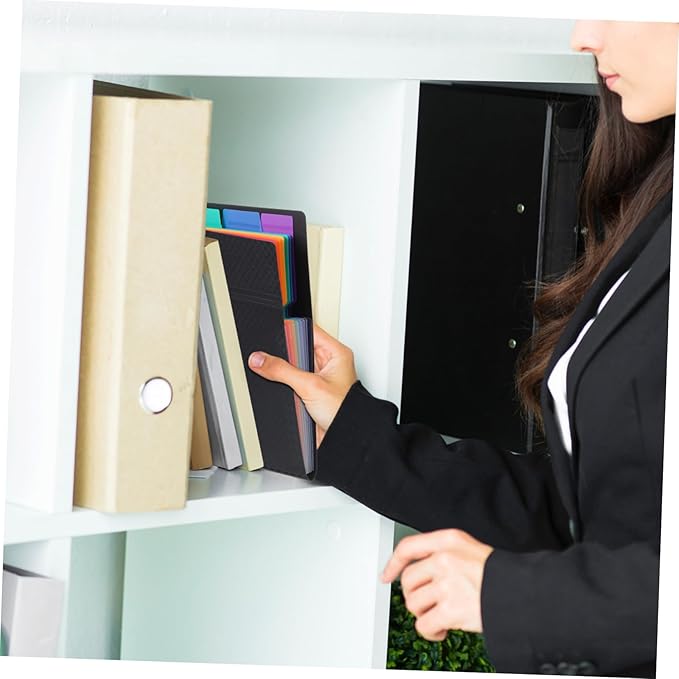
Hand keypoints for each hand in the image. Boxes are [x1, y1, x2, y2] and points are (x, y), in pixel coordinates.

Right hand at [248, 324, 357, 444]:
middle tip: (271, 357)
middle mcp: (328, 364)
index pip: (308, 330)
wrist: (346, 438)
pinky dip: (285, 385)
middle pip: (298, 348)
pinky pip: (292, 382)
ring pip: (293, 367)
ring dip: (284, 372)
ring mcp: (319, 379)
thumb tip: (260, 360)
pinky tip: (282, 389)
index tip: (272, 331)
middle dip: (284, 354)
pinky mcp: (311, 393)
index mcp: (336, 353)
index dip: (290, 329)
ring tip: (278, 375)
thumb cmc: (345, 412)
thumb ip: (282, 371)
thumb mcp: (310, 386)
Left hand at [381, 529, 493, 637]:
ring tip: (441, 616)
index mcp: (449, 540)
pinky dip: (431, 632)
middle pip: (408, 580)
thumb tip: (417, 573)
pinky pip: (423, 625)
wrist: (524, 594)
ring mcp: (448, 583)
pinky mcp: (451, 608)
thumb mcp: (470, 550)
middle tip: (430, 604)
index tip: (387, 575)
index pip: (409, 547)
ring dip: (425, 615)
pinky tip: (443, 629)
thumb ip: (444, 554)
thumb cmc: (499, 576)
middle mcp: (445, 558)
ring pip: (414, 603)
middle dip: (415, 596)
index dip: (393, 563)